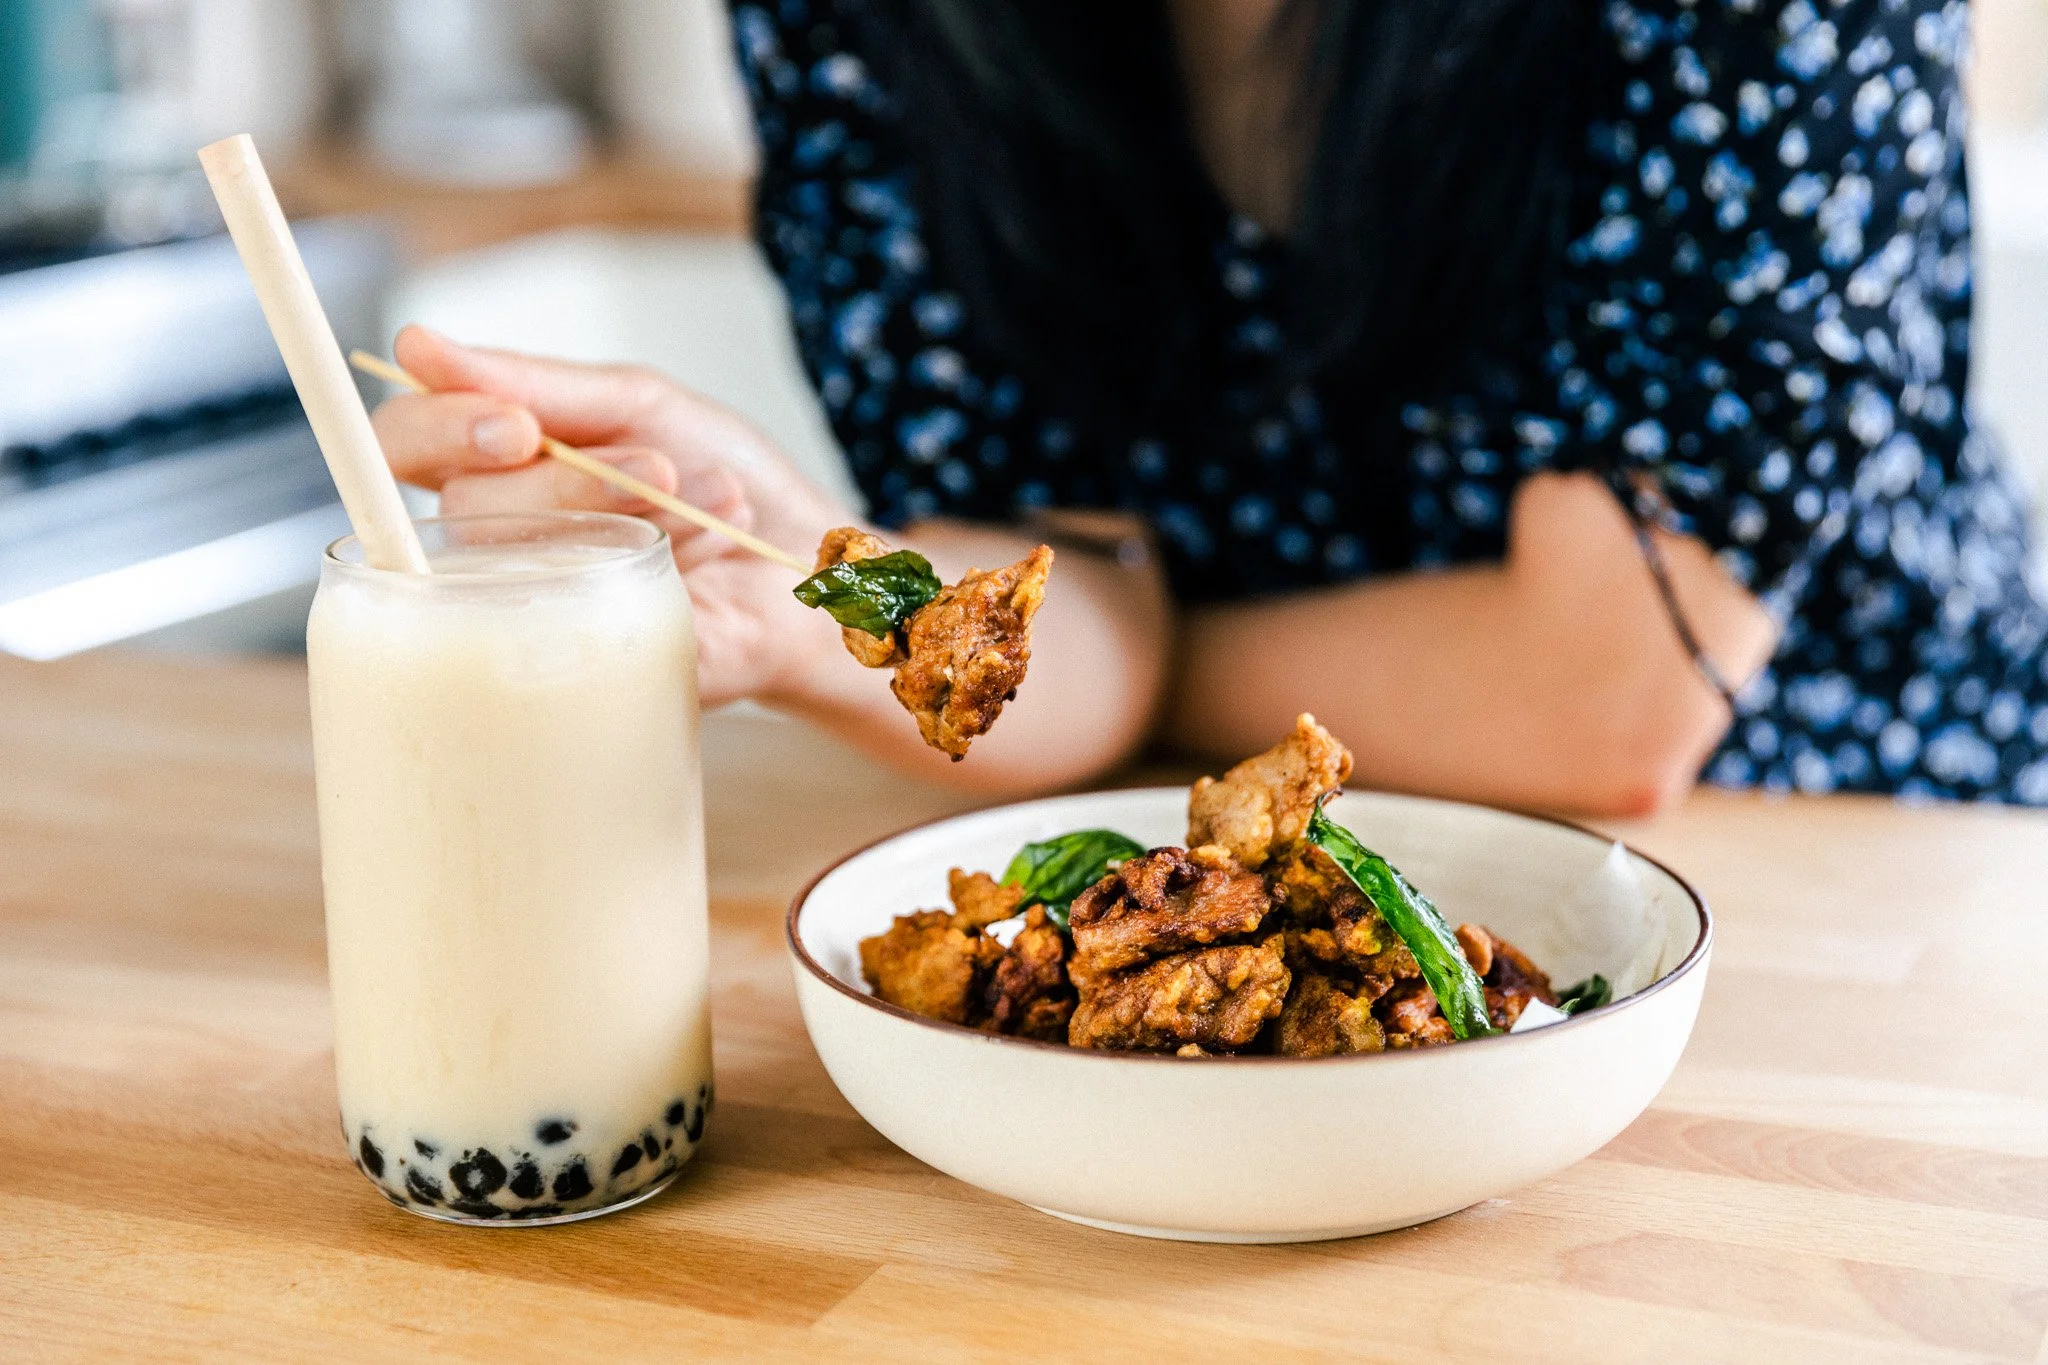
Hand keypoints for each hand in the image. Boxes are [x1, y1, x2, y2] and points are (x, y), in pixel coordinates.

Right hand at [371, 325, 847, 704]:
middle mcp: (501, 548)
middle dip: (570, 479)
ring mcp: (541, 615)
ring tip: (713, 501)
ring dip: (635, 511)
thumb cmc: (728, 486)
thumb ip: (536, 383)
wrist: (817, 567)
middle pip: (463, 508)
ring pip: (522, 564)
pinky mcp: (593, 673)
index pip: (405, 446)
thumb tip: (415, 348)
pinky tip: (713, 556)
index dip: (439, 431)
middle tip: (658, 466)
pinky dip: (666, 569)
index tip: (515, 427)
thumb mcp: (641, 405)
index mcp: (497, 474)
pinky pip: (586, 627)